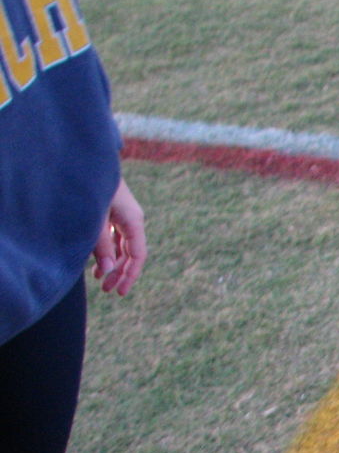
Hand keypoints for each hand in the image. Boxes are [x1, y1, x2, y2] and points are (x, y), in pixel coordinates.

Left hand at [91, 178, 146, 295]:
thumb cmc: (89, 187)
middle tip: (106, 290)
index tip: (120, 292)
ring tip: (98, 279)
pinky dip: (107, 250)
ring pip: (123, 245)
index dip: (130, 275)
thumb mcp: (94, 219)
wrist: (85, 160)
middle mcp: (132, 219)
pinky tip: (96, 260)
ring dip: (112, 263)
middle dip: (119, 272)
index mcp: (133, 221)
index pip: (138, 255)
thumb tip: (107, 270)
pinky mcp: (113, 211)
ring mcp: (123, 214)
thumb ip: (101, 245)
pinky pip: (115, 236)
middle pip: (131, 252)